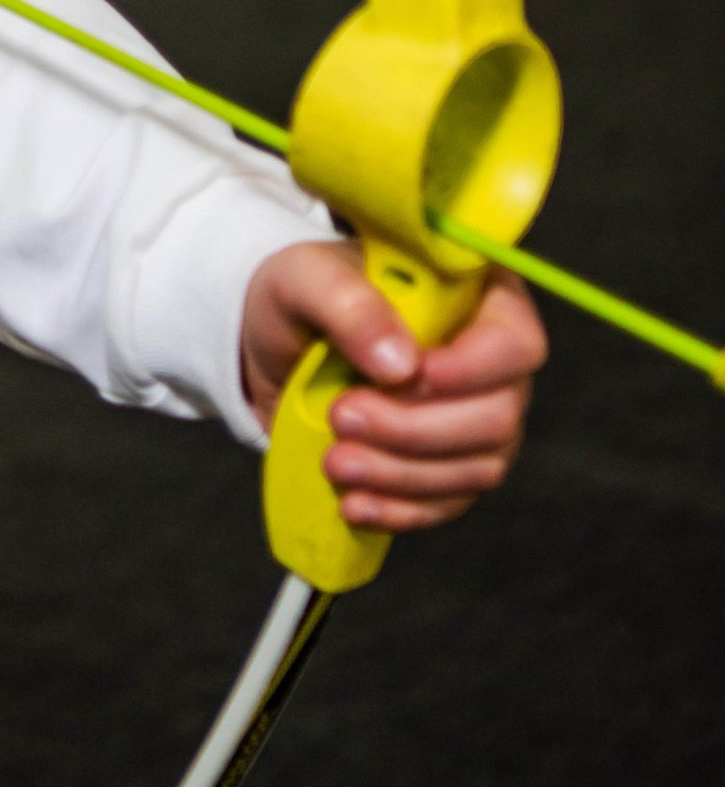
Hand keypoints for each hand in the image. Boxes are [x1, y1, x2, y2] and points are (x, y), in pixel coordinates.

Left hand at [240, 243, 545, 533]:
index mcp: (475, 298)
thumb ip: (349, 304)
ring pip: (478, 467)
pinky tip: (354, 502)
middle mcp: (490, 363)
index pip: (514, 341)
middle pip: (499, 415)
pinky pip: (449, 503)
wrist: (272, 352)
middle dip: (416, 429)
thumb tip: (401, 362)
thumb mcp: (303, 278)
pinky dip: (401, 509)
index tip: (406, 377)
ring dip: (402, 473)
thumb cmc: (301, 298)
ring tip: (335, 462)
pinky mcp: (450, 466)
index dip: (471, 369)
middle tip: (341, 417)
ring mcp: (476, 419)